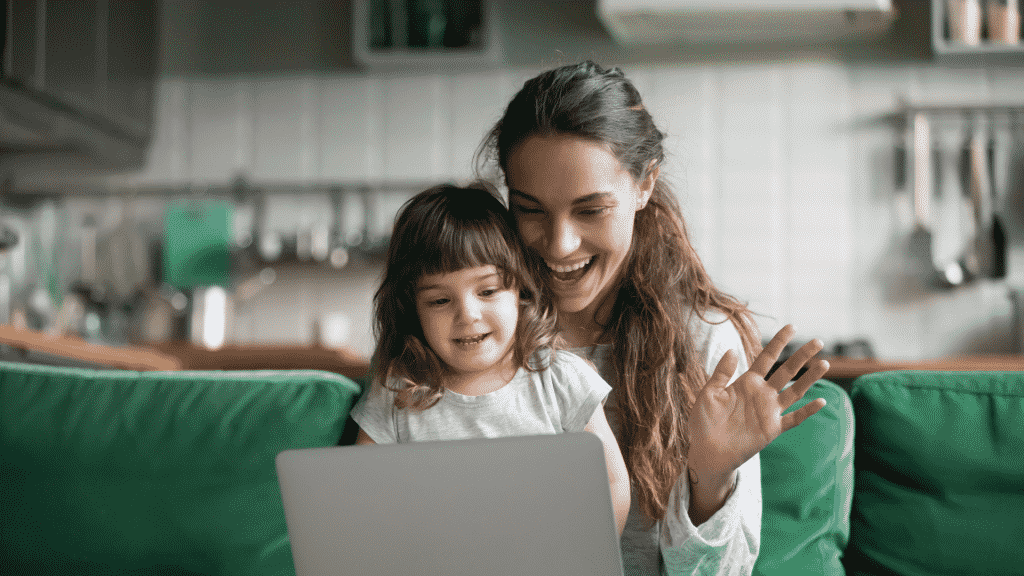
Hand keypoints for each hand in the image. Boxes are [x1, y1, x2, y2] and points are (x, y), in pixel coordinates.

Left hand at [686, 325, 828, 478]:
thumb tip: (732, 349)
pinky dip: (807, 412)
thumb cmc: (704, 422)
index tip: (792, 326)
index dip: (778, 342)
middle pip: (786, 371)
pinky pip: (794, 419)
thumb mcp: (709, 393)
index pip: (766, 358)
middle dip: (802, 356)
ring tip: (824, 364)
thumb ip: (721, 373)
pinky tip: (820, 401)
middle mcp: (762, 394)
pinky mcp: (772, 429)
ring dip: (810, 379)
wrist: (706, 451)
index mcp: (747, 382)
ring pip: (795, 391)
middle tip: (818, 341)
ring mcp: (769, 411)